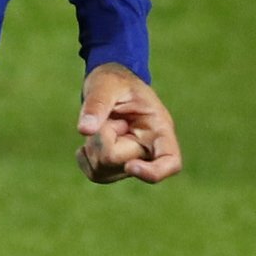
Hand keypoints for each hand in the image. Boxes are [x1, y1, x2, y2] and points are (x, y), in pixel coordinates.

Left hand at [76, 63, 181, 183]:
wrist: (108, 86)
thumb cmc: (114, 81)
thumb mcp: (105, 84)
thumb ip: (97, 104)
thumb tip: (84, 130)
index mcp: (159, 128)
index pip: (171, 162)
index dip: (154, 172)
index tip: (130, 166)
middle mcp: (149, 149)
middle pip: (123, 164)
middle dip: (103, 142)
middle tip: (105, 118)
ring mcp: (132, 160)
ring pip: (105, 173)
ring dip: (93, 148)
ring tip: (101, 125)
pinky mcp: (115, 167)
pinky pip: (95, 174)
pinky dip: (85, 158)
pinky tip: (90, 138)